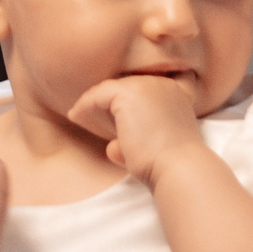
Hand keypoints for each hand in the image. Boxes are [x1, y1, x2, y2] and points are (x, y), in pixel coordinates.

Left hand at [69, 75, 205, 180]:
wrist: (177, 167)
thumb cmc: (168, 165)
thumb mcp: (155, 148)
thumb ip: (136, 142)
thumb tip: (112, 147)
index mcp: (175, 94)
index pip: (144, 91)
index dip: (125, 103)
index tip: (109, 118)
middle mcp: (162, 84)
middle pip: (126, 86)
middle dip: (107, 101)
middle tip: (87, 115)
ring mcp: (146, 85)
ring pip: (111, 89)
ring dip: (93, 102)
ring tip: (78, 115)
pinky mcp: (129, 94)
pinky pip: (99, 95)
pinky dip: (85, 105)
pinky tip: (75, 116)